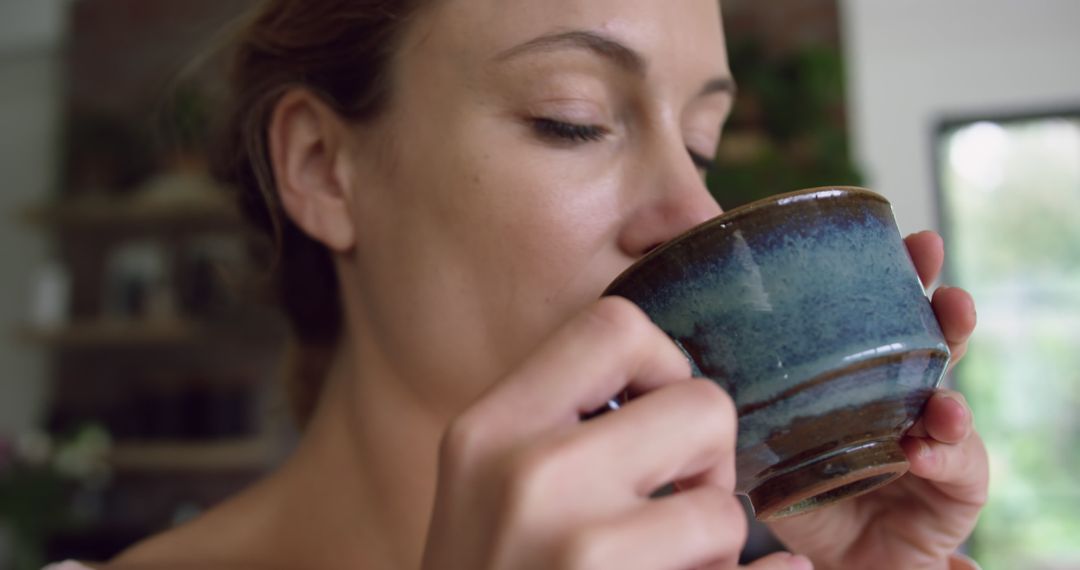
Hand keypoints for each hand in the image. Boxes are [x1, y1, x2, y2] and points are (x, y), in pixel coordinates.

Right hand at [421, 297, 810, 569]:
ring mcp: (578, 552)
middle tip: (673, 506)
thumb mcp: (482, 487)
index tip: (656, 419)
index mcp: (489, 431)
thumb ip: (555, 424)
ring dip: (712, 548)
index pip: (614, 325)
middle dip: (707, 460)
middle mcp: (527, 478)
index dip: (663, 365)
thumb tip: (669, 381)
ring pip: (726, 510)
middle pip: (702, 405)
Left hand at [766, 231, 987, 569]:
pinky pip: (960, 469)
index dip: (902, 279)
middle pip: (932, 349)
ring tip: (944, 394)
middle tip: (949, 294)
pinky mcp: (950, 493)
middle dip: (947, 317)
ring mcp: (929, 443)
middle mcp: (900, 401)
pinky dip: (946, 456)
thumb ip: (737, 385)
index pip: (885, 319)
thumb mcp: (754, 431)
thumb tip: (681, 325)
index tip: (909, 240)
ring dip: (954, 393)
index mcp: (859, 376)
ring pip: (955, 406)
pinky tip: (920, 450)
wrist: (816, 559)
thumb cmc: (786, 488)